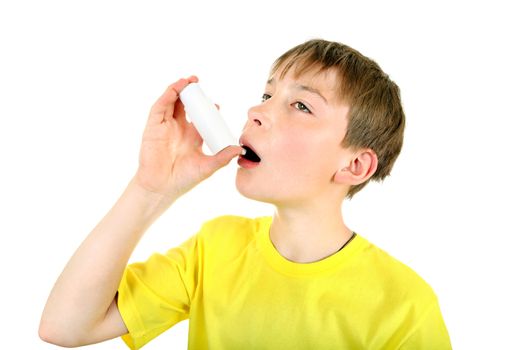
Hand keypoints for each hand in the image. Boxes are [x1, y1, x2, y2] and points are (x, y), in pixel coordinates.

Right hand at [134, 77, 243, 200]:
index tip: (216, 105)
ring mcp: (165, 127)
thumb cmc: (183, 179)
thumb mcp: (208, 167)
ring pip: (172, 102)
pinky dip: (167, 96)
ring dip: (179, 89)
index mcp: (192, 137)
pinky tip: (176, 89)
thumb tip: (239, 149)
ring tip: (189, 80)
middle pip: (185, 105)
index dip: (207, 108)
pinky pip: (160, 107)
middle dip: (192, 93)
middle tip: (199, 82)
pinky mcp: (153, 127)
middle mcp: (178, 129)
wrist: (162, 188)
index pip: (200, 118)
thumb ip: (222, 157)